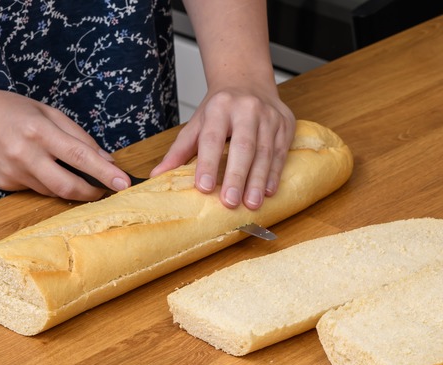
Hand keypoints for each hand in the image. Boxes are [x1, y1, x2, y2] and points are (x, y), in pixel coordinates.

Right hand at [0, 87, 133, 200]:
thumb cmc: (8, 109)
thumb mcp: (46, 111)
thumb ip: (77, 135)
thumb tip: (106, 159)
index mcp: (38, 131)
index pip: (80, 157)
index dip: (105, 173)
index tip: (124, 183)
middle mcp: (25, 155)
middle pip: (68, 186)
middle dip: (92, 192)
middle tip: (106, 190)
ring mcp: (13, 174)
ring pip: (53, 191)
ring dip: (69, 186)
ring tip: (70, 171)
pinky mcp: (4, 185)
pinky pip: (36, 190)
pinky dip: (46, 182)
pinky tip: (38, 167)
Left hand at [151, 86, 294, 209]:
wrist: (247, 81)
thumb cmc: (220, 108)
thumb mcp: (197, 123)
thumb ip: (179, 151)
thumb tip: (157, 176)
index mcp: (219, 107)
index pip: (212, 138)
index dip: (207, 163)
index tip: (203, 187)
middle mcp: (246, 109)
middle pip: (243, 146)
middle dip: (236, 176)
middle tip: (229, 202)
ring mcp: (269, 116)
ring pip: (264, 152)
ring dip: (257, 180)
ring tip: (250, 204)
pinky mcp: (285, 124)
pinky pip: (280, 152)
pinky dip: (274, 173)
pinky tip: (268, 191)